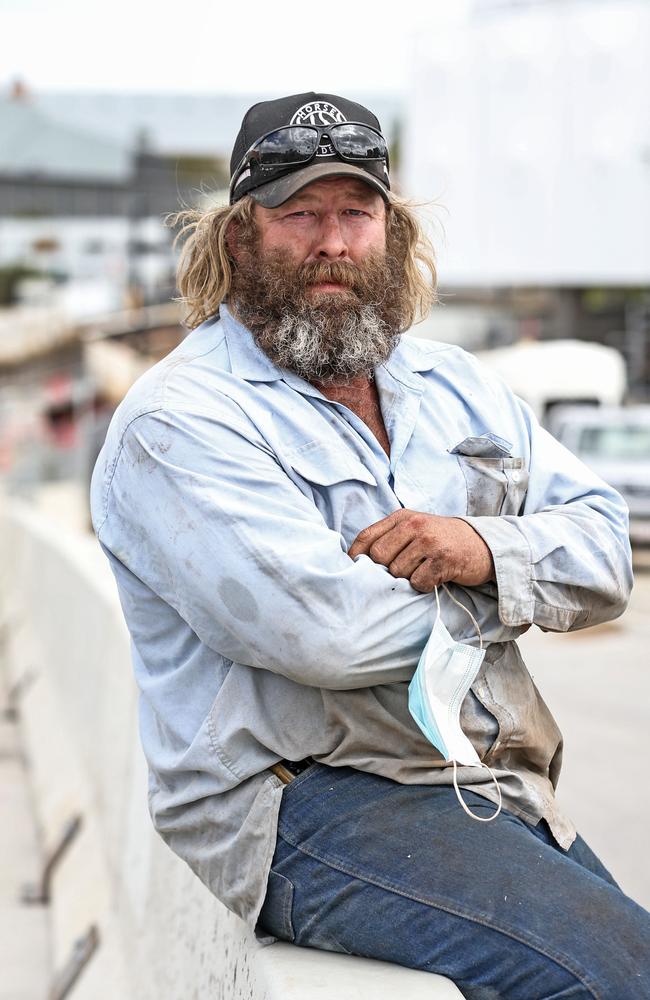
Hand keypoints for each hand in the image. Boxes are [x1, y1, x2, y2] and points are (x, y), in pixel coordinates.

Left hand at [348, 510, 494, 592]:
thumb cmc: (441, 540)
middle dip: (386, 569)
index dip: (355, 555)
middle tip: (404, 570)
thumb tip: (357, 560)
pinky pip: (418, 582)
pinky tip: (434, 577)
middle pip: (378, 557)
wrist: (482, 545)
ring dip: (408, 578)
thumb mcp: (414, 529)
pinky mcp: (443, 560)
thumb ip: (389, 537)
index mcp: (402, 517)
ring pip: (397, 571)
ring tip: (423, 570)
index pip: (366, 536)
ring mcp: (429, 541)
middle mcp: (414, 525)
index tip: (354, 569)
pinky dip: (424, 586)